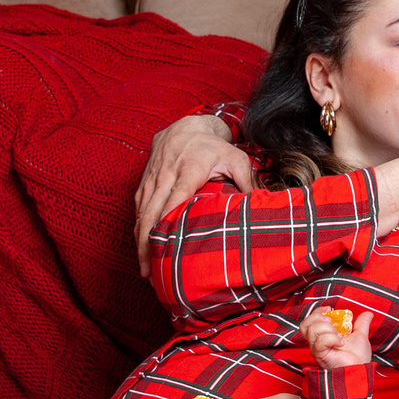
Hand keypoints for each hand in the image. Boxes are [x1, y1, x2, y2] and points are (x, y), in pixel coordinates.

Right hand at [135, 113, 253, 264]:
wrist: (185, 126)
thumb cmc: (212, 146)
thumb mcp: (236, 158)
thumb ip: (248, 181)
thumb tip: (260, 206)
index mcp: (188, 171)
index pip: (174, 200)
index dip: (167, 224)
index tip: (164, 248)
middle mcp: (165, 176)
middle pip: (150, 213)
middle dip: (146, 244)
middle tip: (149, 272)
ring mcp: (151, 180)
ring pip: (140, 214)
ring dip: (139, 242)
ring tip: (144, 268)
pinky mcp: (143, 183)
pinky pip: (138, 210)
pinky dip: (138, 230)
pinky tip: (142, 249)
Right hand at [302, 305, 373, 369]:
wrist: (360, 371)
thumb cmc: (358, 358)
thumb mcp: (360, 336)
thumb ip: (362, 324)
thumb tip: (368, 313)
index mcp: (323, 336)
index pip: (310, 321)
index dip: (317, 312)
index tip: (329, 309)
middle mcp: (317, 343)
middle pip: (305, 325)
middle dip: (318, 317)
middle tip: (332, 322)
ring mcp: (317, 349)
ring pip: (311, 330)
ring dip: (328, 328)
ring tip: (339, 335)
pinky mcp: (320, 355)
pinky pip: (320, 341)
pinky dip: (332, 338)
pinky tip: (341, 343)